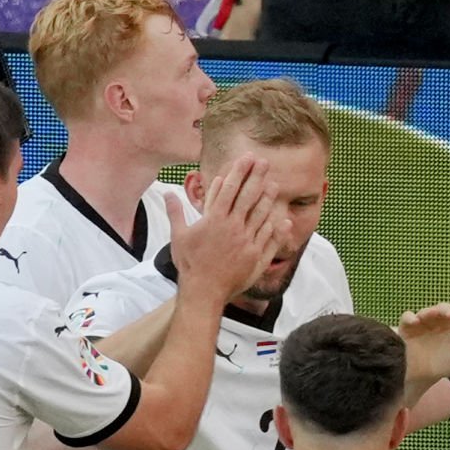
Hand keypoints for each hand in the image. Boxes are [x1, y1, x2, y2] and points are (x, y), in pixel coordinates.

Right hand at [167, 155, 285, 304]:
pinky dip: (277, 228)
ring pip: (261, 215)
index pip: (229, 189)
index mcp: (215, 219)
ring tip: (274, 184)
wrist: (204, 291)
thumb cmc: (190, 263)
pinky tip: (282, 218)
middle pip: (248, 197)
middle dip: (257, 177)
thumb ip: (175, 212)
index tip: (247, 158)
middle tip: (265, 162)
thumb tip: (167, 193)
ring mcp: (247, 241)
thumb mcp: (178, 236)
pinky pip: (269, 239)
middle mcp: (233, 227)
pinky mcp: (256, 257)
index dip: (239, 171)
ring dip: (268, 198)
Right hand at [399, 296, 449, 386]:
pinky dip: (410, 318)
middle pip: (442, 308)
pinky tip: (415, 322)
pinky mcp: (407, 328)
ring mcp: (422, 322)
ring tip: (434, 316)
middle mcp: (438, 320)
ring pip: (426, 311)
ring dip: (430, 312)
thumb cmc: (446, 363)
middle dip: (447, 309)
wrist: (424, 376)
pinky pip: (407, 318)